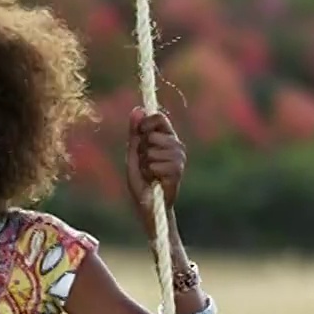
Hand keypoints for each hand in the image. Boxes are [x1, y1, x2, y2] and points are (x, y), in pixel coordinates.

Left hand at [125, 106, 186, 232]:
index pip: (159, 118)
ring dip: (144, 164)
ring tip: (149, 173)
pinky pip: (154, 165)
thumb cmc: (141, 179)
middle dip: (141, 149)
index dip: (146, 122)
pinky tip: (155, 180)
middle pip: (152, 135)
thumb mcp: (134, 153)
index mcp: (167, 137)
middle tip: (145, 162)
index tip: (139, 132)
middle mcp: (176, 146)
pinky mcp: (177, 172)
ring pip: (151, 151)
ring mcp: (179, 159)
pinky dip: (148, 173)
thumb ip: (135, 132)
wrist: (148, 205)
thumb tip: (137, 109)